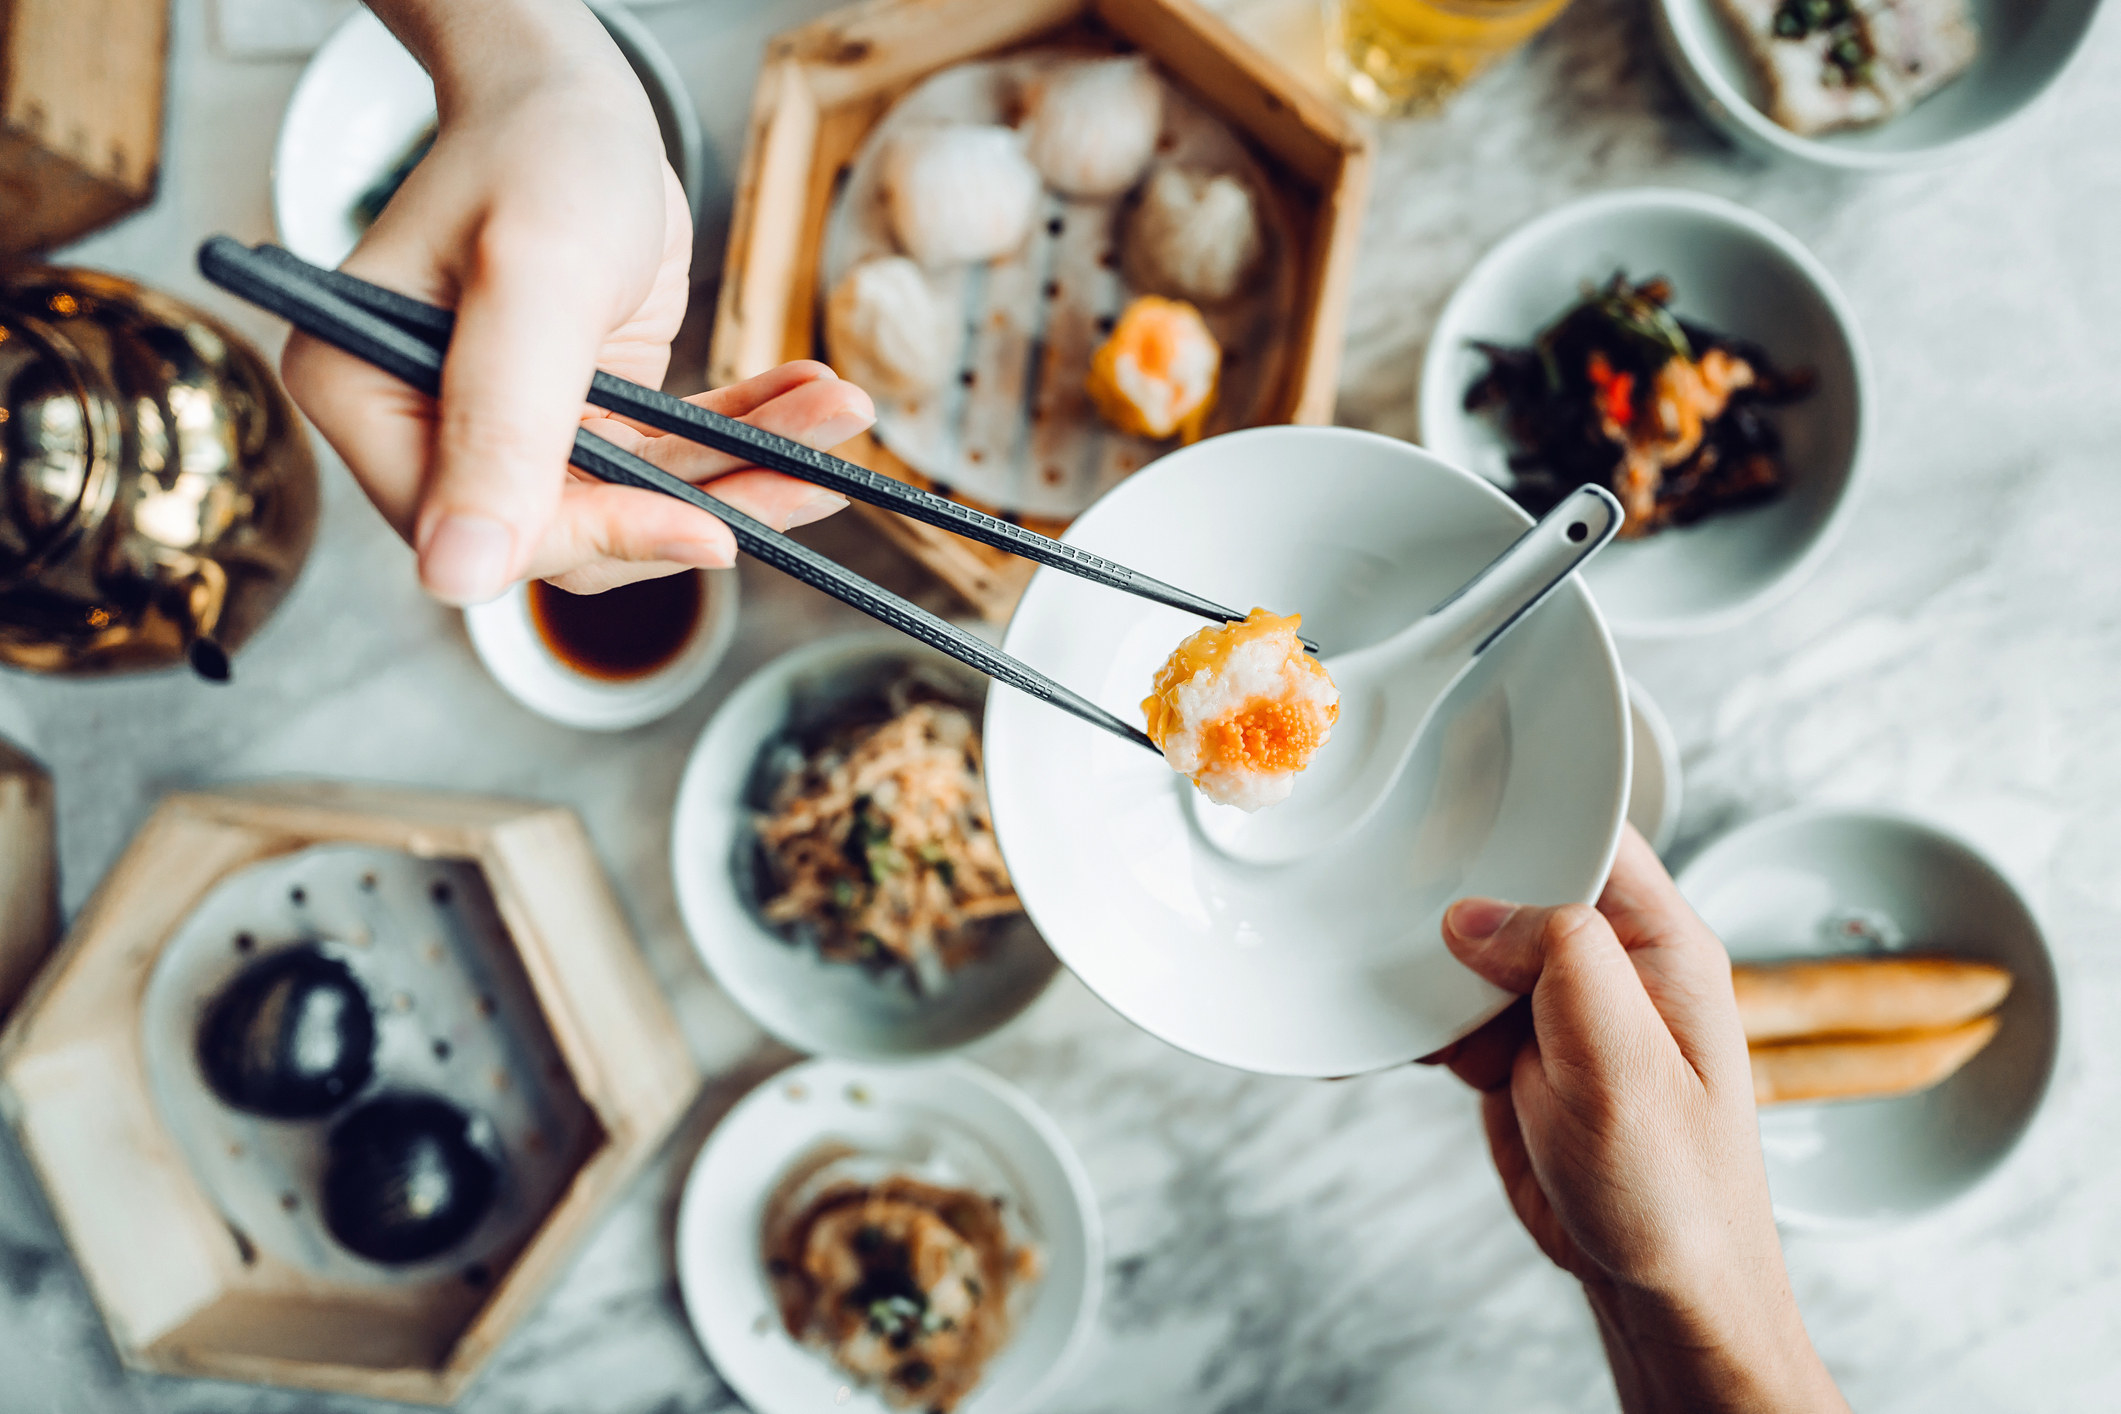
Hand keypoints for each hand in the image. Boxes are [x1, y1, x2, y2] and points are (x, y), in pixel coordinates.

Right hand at [282, 0, 872, 602]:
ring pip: (640, 502)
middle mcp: (426, 431)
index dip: (606, 539)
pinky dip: (746, 432)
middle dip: (707, 505)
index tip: (717, 534)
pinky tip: (814, 398)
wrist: (572, 93)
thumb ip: (501, 425)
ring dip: (749, 467)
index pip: (488, 533)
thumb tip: (458, 578)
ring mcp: (508, 431)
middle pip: (576, 530)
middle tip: (813, 475)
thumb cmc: (537, 151)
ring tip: (840, 417)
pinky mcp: (581, 418)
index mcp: (366, 402)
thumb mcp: (532, 282)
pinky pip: (668, 457)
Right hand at [1429, 828, 1849, 1413]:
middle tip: (1385, 882)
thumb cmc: (1676, 1191)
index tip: (1453, 799)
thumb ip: (1562, 959)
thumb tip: (1477, 911)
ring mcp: (1559, 1015)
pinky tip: (1373, 1026)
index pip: (1592, 838)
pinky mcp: (1517, 1060)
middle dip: (1453, 889)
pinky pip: (1450, 1017)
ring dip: (1420, 962)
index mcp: (1660, 946)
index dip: (1527, 815)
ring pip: (1472, 953)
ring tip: (1362, 954)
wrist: (1658, 1291)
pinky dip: (1407, 1021)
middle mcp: (1610, 969)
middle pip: (1517, 888)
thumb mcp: (1625, 1061)